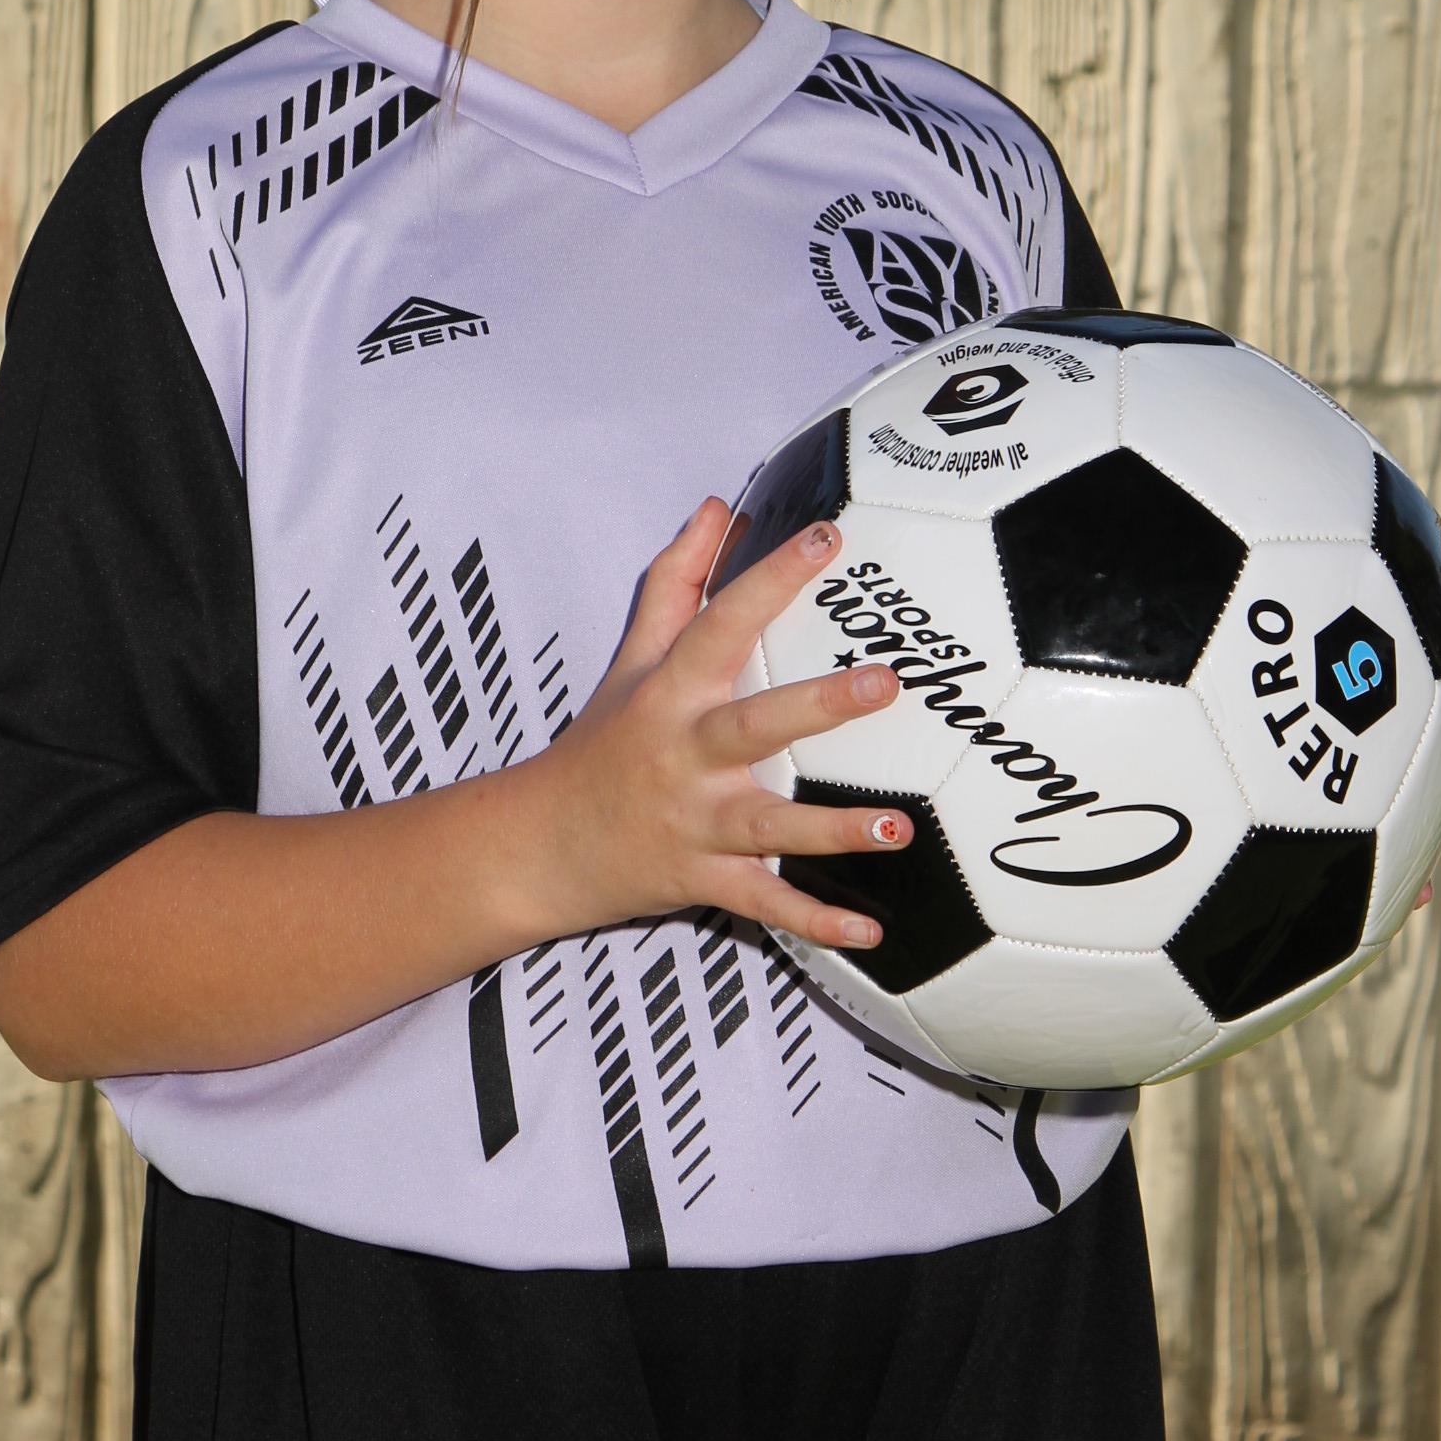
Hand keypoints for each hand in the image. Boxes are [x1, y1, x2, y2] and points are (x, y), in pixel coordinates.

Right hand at [513, 500, 909, 953]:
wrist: (541, 844)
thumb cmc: (602, 742)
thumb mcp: (633, 658)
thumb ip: (676, 581)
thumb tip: (716, 508)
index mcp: (671, 694)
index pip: (722, 622)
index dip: (772, 577)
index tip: (829, 537)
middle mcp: (685, 756)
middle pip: (754, 726)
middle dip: (818, 708)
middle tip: (887, 684)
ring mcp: (696, 824)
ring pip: (769, 828)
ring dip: (834, 831)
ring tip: (898, 829)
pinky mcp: (704, 880)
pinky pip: (765, 905)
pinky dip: (815, 923)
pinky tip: (872, 932)